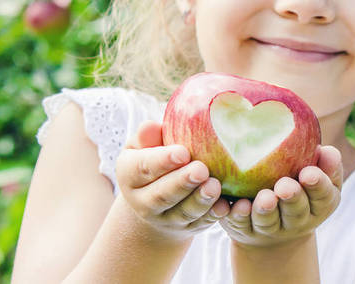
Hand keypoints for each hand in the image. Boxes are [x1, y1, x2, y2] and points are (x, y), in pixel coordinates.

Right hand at [116, 121, 230, 241]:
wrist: (154, 200)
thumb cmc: (153, 160)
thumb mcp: (143, 147)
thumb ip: (147, 137)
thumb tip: (151, 126)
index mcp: (129, 176)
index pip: (142, 168)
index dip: (161, 161)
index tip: (182, 152)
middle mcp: (143, 202)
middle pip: (161, 195)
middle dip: (182, 183)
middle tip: (201, 170)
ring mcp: (165, 219)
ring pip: (183, 212)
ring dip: (200, 200)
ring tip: (214, 186)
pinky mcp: (187, 228)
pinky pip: (201, 223)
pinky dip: (213, 215)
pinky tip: (225, 205)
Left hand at [220, 145, 343, 248]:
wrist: (273, 232)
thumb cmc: (299, 190)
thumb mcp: (316, 180)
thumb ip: (326, 165)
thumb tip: (327, 150)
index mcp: (318, 206)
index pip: (323, 196)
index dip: (318, 185)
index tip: (309, 173)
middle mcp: (296, 221)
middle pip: (296, 212)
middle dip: (291, 198)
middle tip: (284, 187)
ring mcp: (271, 229)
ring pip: (269, 221)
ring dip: (265, 209)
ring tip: (264, 198)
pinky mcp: (246, 231)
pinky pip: (242, 225)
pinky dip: (241, 216)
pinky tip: (240, 205)